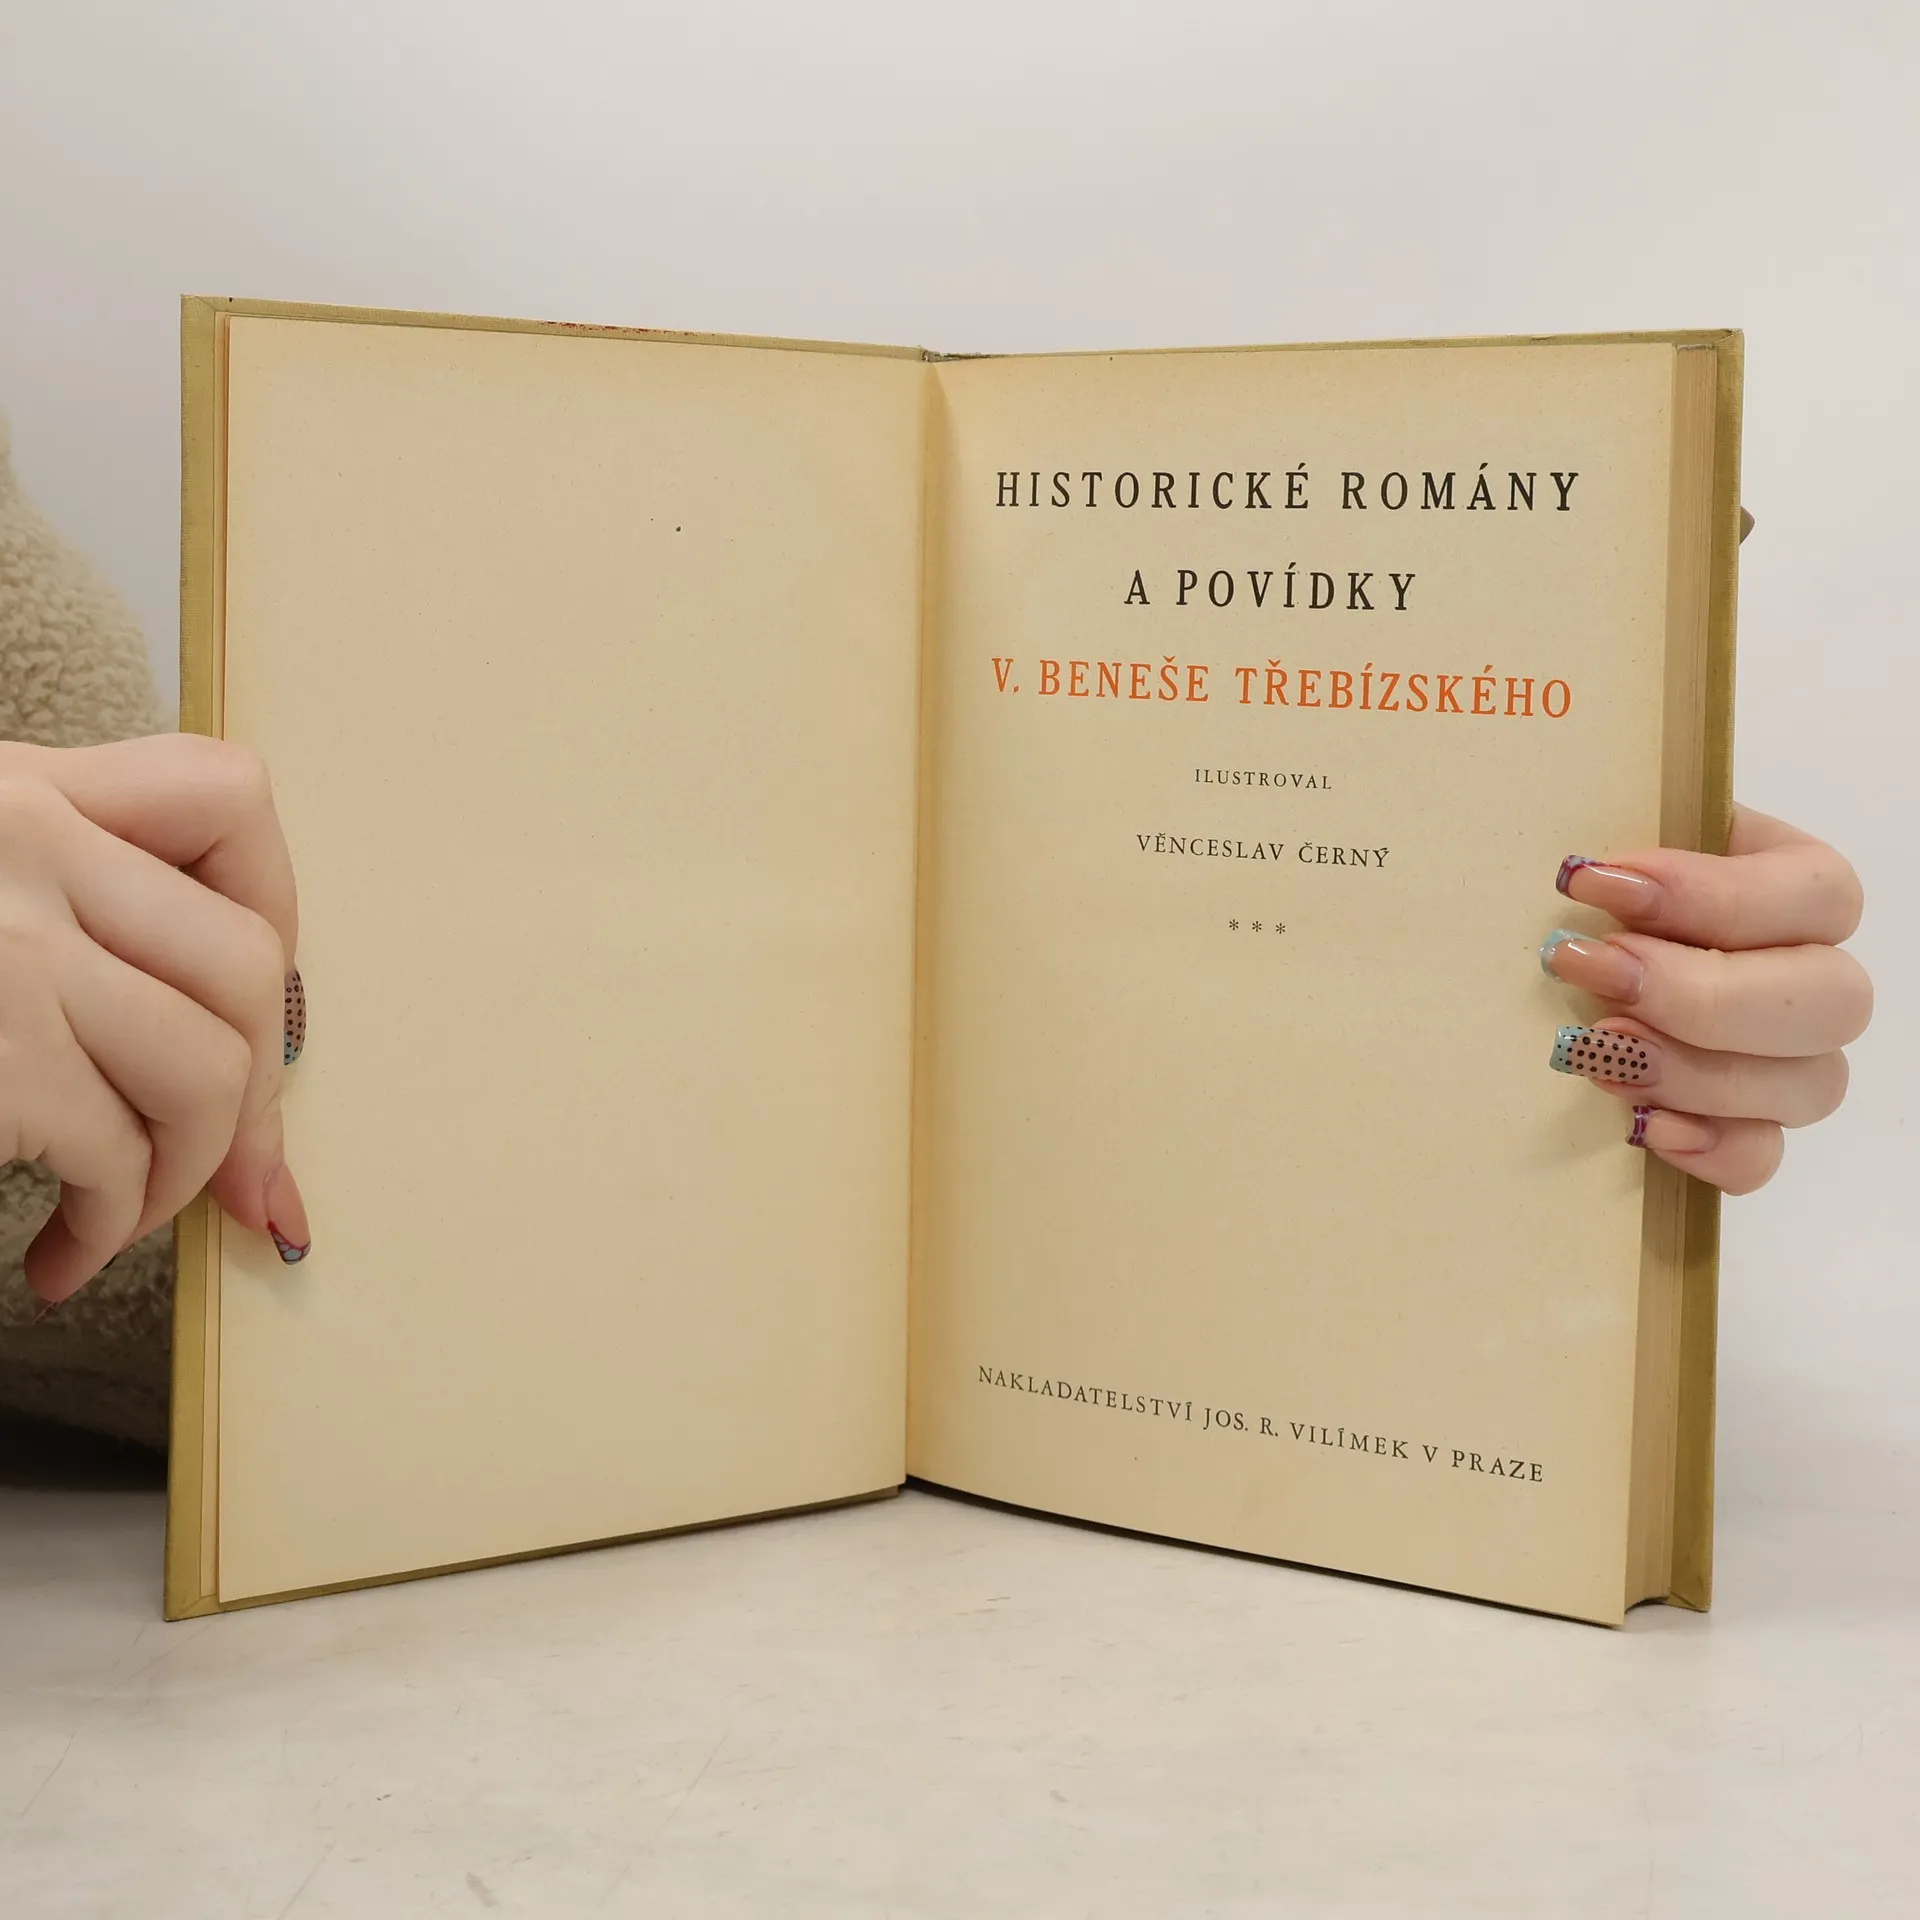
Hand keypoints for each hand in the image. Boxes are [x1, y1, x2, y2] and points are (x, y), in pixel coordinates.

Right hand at [0, 734, 307, 1304]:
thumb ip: (63, 908)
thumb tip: (236, 1043)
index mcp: (17, 790)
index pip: (229, 796)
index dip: (277, 913)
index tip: (256, 1020)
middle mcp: (21, 843)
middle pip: (247, 963)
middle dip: (256, 1097)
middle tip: (218, 1180)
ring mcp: (4, 945)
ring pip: (208, 1066)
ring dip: (183, 1177)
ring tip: (115, 1220)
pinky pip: (120, 1149)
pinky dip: (111, 1227)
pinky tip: (55, 1256)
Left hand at [1542, 805, 1869, 1193]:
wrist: (1565, 961)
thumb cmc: (1594, 894)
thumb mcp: (1618, 856)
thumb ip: (1628, 852)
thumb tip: (1589, 869)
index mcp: (1796, 887)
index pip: (1816, 892)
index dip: (1710, 893)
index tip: (1593, 881)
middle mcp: (1814, 976)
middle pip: (1833, 999)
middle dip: (1704, 993)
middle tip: (1597, 973)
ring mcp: (1791, 1060)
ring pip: (1808, 1085)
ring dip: (1697, 1073)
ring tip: (1596, 1051)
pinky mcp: (1748, 1126)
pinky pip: (1762, 1155)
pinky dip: (1710, 1149)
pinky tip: (1642, 1126)